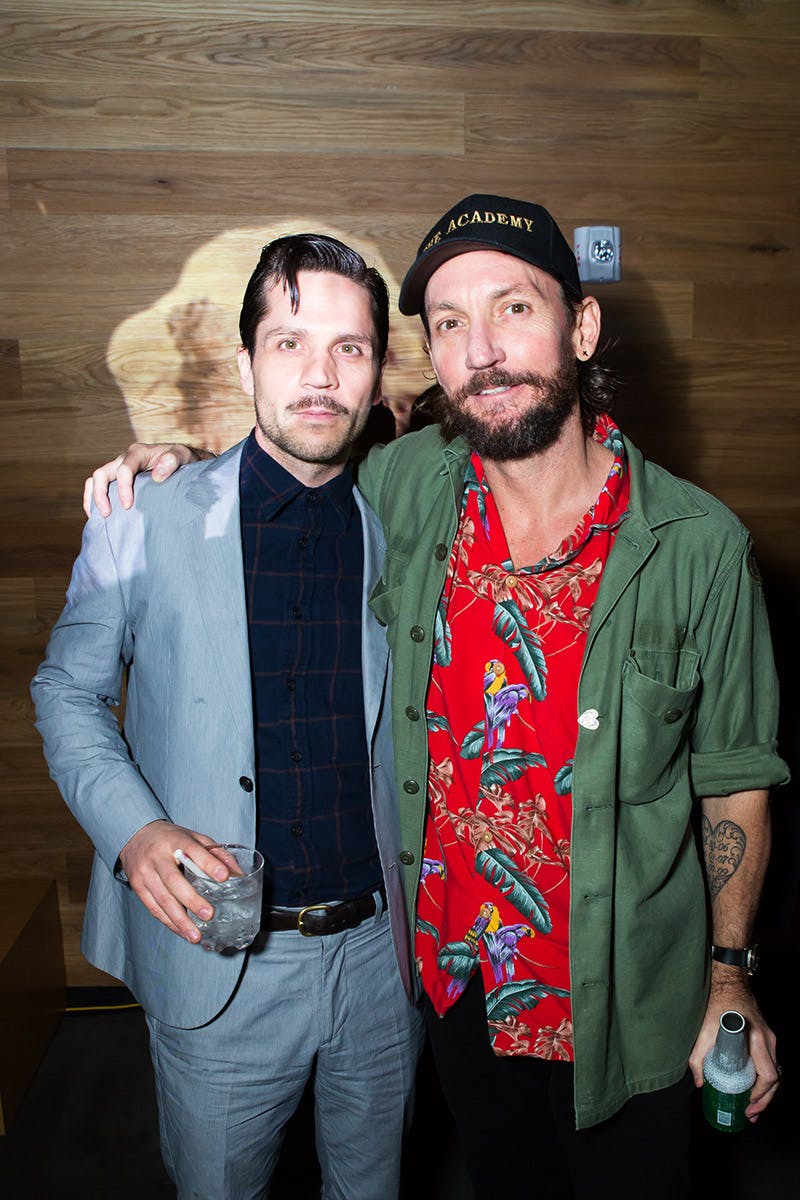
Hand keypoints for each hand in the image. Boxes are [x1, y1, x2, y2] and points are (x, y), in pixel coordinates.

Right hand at [82, 442, 202, 517]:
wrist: (182, 461)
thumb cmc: (182, 459)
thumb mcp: (182, 455)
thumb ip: (172, 461)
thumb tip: (157, 476)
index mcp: (138, 453)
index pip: (124, 469)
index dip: (123, 488)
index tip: (128, 505)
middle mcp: (124, 459)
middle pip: (102, 473)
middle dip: (101, 494)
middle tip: (107, 513)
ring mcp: (118, 469)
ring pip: (96, 480)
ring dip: (93, 498)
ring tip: (99, 517)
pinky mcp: (118, 479)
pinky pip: (98, 486)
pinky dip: (93, 499)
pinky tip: (98, 515)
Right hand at [119, 819, 230, 942]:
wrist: (135, 834)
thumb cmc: (170, 838)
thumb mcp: (193, 837)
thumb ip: (215, 852)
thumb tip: (236, 871)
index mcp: (176, 840)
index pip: (193, 851)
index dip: (209, 863)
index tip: (224, 876)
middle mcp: (158, 856)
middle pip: (174, 880)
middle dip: (192, 900)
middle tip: (209, 914)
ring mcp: (145, 872)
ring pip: (162, 899)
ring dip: (180, 920)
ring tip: (195, 935)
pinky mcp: (138, 886)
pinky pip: (153, 908)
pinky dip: (169, 922)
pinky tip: (182, 931)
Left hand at [688, 969, 779, 1120]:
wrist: (730, 981)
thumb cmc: (720, 1001)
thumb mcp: (705, 1029)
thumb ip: (698, 1056)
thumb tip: (700, 1082)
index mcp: (757, 1039)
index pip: (768, 1074)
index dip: (761, 1093)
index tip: (748, 1102)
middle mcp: (768, 1040)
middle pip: (775, 1077)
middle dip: (764, 1099)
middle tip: (751, 1114)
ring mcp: (769, 1038)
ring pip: (775, 1071)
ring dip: (766, 1091)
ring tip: (753, 1106)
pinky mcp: (766, 1036)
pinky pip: (770, 1062)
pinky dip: (765, 1078)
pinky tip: (754, 1087)